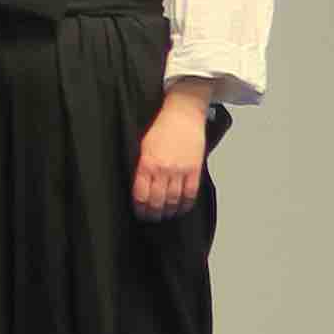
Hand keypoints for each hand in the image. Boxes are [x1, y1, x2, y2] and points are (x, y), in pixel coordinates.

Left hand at [133, 89, 208, 221]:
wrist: (183, 115)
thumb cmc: (161, 128)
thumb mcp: (143, 147)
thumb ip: (141, 167)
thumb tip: (139, 187)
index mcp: (147, 164)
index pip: (141, 194)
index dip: (140, 208)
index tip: (140, 213)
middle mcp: (163, 169)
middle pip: (157, 201)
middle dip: (153, 214)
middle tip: (151, 219)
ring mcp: (180, 170)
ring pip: (173, 200)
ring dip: (168, 212)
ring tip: (165, 216)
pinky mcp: (194, 169)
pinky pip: (190, 193)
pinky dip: (185, 204)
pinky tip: (181, 208)